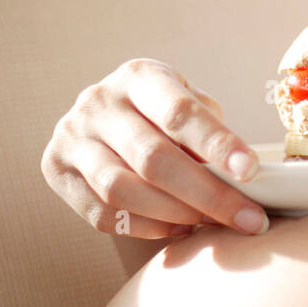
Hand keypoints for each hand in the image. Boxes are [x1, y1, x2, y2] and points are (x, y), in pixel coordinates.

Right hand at [41, 58, 269, 237]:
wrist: (106, 117)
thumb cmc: (163, 113)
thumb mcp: (190, 103)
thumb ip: (210, 132)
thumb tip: (239, 177)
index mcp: (139, 77)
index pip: (179, 112)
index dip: (217, 144)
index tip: (251, 171)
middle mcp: (98, 103)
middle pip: (153, 158)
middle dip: (207, 194)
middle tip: (250, 219)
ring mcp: (72, 138)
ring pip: (122, 190)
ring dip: (176, 215)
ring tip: (214, 224)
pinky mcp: (56, 171)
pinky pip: (103, 214)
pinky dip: (147, 228)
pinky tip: (181, 228)